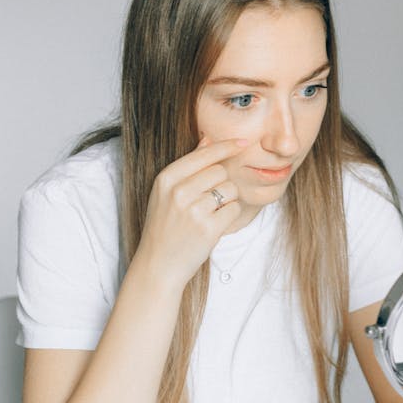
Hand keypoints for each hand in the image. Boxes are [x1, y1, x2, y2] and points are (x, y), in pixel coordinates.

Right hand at [134, 137, 248, 289]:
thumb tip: (208, 138)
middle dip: (222, 183)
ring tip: (209, 215)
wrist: (159, 264)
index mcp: (166, 179)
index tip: (243, 142)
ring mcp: (194, 211)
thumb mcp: (165, 193)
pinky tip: (214, 225)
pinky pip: (234, 209)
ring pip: (230, 189)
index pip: (204, 154)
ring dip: (227, 200)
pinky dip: (229, 216)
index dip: (226, 146)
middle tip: (208, 202)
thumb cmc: (165, 226)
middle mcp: (178, 192)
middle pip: (220, 171)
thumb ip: (187, 166)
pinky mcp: (209, 228)